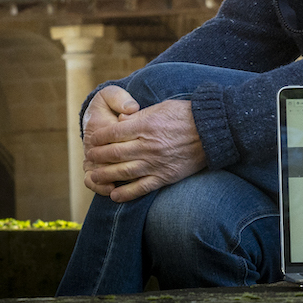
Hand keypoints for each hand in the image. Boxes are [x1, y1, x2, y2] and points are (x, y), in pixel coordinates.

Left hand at [83, 96, 206, 202]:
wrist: (212, 130)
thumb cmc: (186, 115)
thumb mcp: (160, 107)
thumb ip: (138, 116)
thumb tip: (119, 121)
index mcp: (145, 125)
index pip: (112, 133)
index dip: (98, 138)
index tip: (92, 140)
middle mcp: (147, 145)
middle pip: (113, 154)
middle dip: (97, 157)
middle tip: (89, 159)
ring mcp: (155, 163)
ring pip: (122, 172)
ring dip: (104, 176)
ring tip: (94, 177)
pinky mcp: (164, 176)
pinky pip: (141, 188)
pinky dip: (126, 194)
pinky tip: (114, 195)